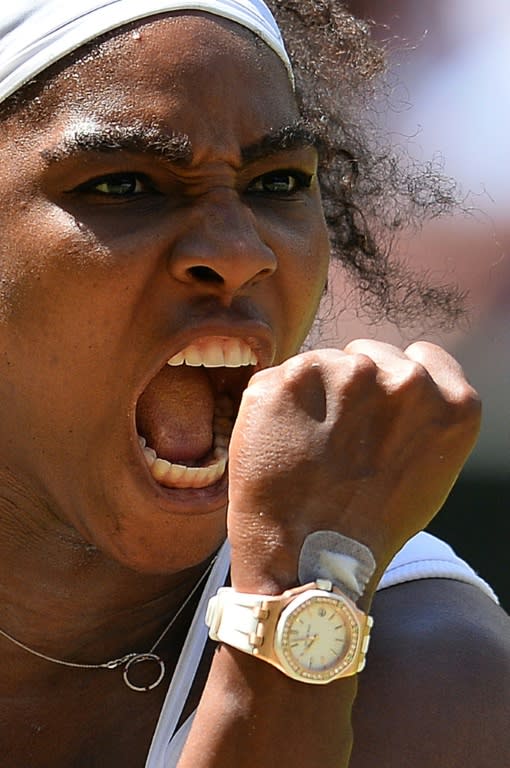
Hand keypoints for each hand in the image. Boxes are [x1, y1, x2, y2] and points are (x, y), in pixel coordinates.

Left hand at [227, 340, 480, 594]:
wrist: (309, 560)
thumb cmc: (370, 522)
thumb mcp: (429, 466)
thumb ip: (422, 411)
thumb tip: (394, 375)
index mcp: (450, 401)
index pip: (418, 356)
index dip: (392, 385)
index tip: (376, 417)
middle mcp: (404, 379)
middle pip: (367, 355)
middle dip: (351, 388)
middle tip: (339, 440)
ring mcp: (345, 374)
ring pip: (322, 363)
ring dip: (314, 394)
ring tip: (309, 447)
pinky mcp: (289, 380)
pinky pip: (280, 376)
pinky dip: (276, 404)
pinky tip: (282, 442)